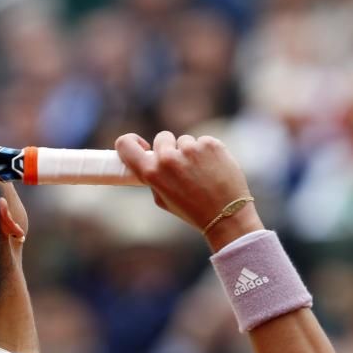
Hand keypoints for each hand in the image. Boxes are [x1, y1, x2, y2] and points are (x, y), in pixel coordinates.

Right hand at [115, 131, 262, 250]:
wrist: (226, 215)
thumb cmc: (192, 210)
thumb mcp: (162, 199)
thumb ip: (153, 177)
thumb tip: (152, 158)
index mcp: (152, 173)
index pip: (125, 145)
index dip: (130, 141)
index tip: (141, 145)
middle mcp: (168, 158)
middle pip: (161, 137)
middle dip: (169, 148)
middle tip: (180, 165)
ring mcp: (191, 149)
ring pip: (184, 141)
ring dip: (190, 152)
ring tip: (201, 172)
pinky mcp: (210, 144)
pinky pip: (202, 141)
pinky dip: (207, 152)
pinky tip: (213, 168)